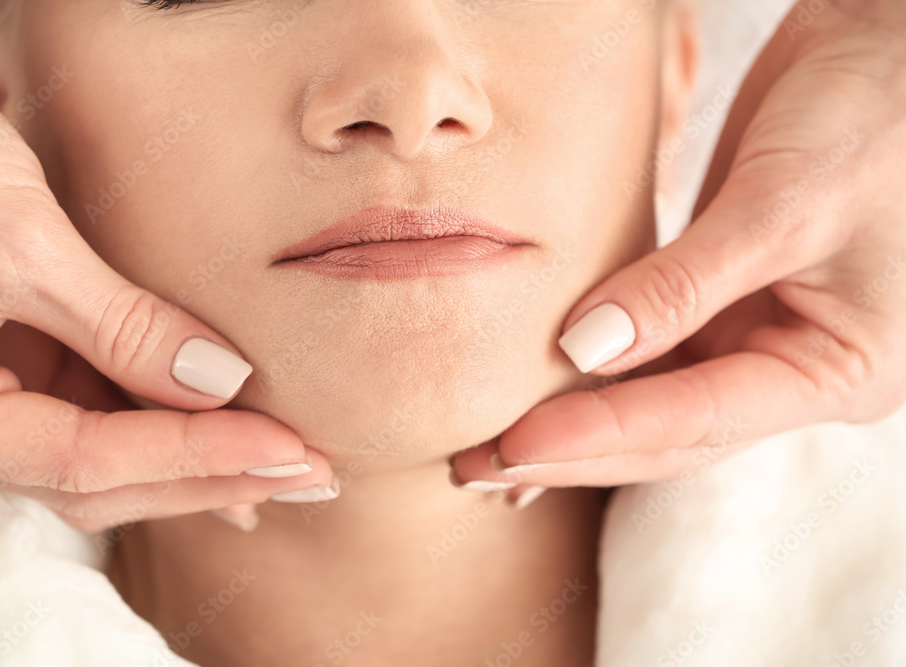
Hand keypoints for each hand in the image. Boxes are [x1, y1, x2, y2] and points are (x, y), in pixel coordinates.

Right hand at [0, 4, 330, 532]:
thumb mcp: (14, 243)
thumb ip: (118, 325)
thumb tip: (219, 383)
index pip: (84, 462)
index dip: (192, 458)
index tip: (283, 449)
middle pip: (105, 477)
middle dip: (210, 476)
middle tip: (306, 475)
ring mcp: (6, 382)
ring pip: (116, 447)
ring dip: (202, 454)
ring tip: (288, 461)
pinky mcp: (36, 345)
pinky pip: (114, 398)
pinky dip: (176, 410)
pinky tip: (234, 422)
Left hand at [450, 0, 905, 506]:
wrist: (889, 48)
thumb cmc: (876, 115)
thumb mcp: (782, 205)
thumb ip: (681, 285)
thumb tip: (583, 349)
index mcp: (836, 369)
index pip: (695, 419)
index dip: (600, 433)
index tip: (515, 444)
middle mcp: (792, 368)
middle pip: (667, 431)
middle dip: (574, 451)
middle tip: (478, 466)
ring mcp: (753, 334)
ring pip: (650, 398)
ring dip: (573, 419)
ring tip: (488, 445)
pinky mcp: (718, 295)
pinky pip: (648, 348)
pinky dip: (592, 369)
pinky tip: (539, 387)